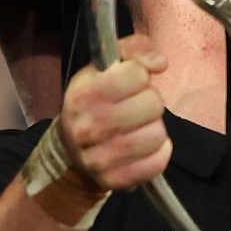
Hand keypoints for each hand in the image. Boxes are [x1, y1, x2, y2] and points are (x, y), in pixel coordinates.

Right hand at [58, 35, 171, 192]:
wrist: (70, 153)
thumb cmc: (95, 103)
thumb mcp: (105, 68)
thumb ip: (135, 49)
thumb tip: (160, 63)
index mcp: (81, 95)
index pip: (136, 74)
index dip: (140, 76)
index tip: (131, 83)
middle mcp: (86, 128)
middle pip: (152, 104)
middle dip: (151, 102)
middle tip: (137, 107)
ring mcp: (99, 159)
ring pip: (158, 134)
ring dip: (155, 128)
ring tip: (139, 127)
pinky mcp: (114, 181)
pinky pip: (158, 162)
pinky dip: (159, 153)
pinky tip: (144, 148)